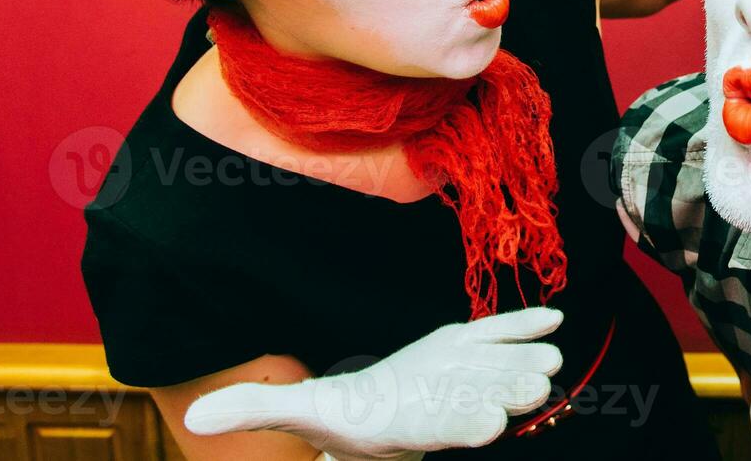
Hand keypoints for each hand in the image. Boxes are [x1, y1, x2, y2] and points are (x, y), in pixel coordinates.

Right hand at [184, 307, 563, 460]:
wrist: (382, 420)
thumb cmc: (348, 418)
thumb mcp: (306, 414)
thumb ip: (260, 409)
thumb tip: (196, 416)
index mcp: (411, 421)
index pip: (442, 429)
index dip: (466, 427)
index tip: (492, 426)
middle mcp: (447, 403)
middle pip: (485, 403)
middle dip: (510, 397)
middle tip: (537, 388)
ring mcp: (464, 376)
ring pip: (504, 375)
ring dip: (528, 369)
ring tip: (553, 363)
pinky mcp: (473, 349)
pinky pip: (503, 337)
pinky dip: (527, 330)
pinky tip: (554, 322)